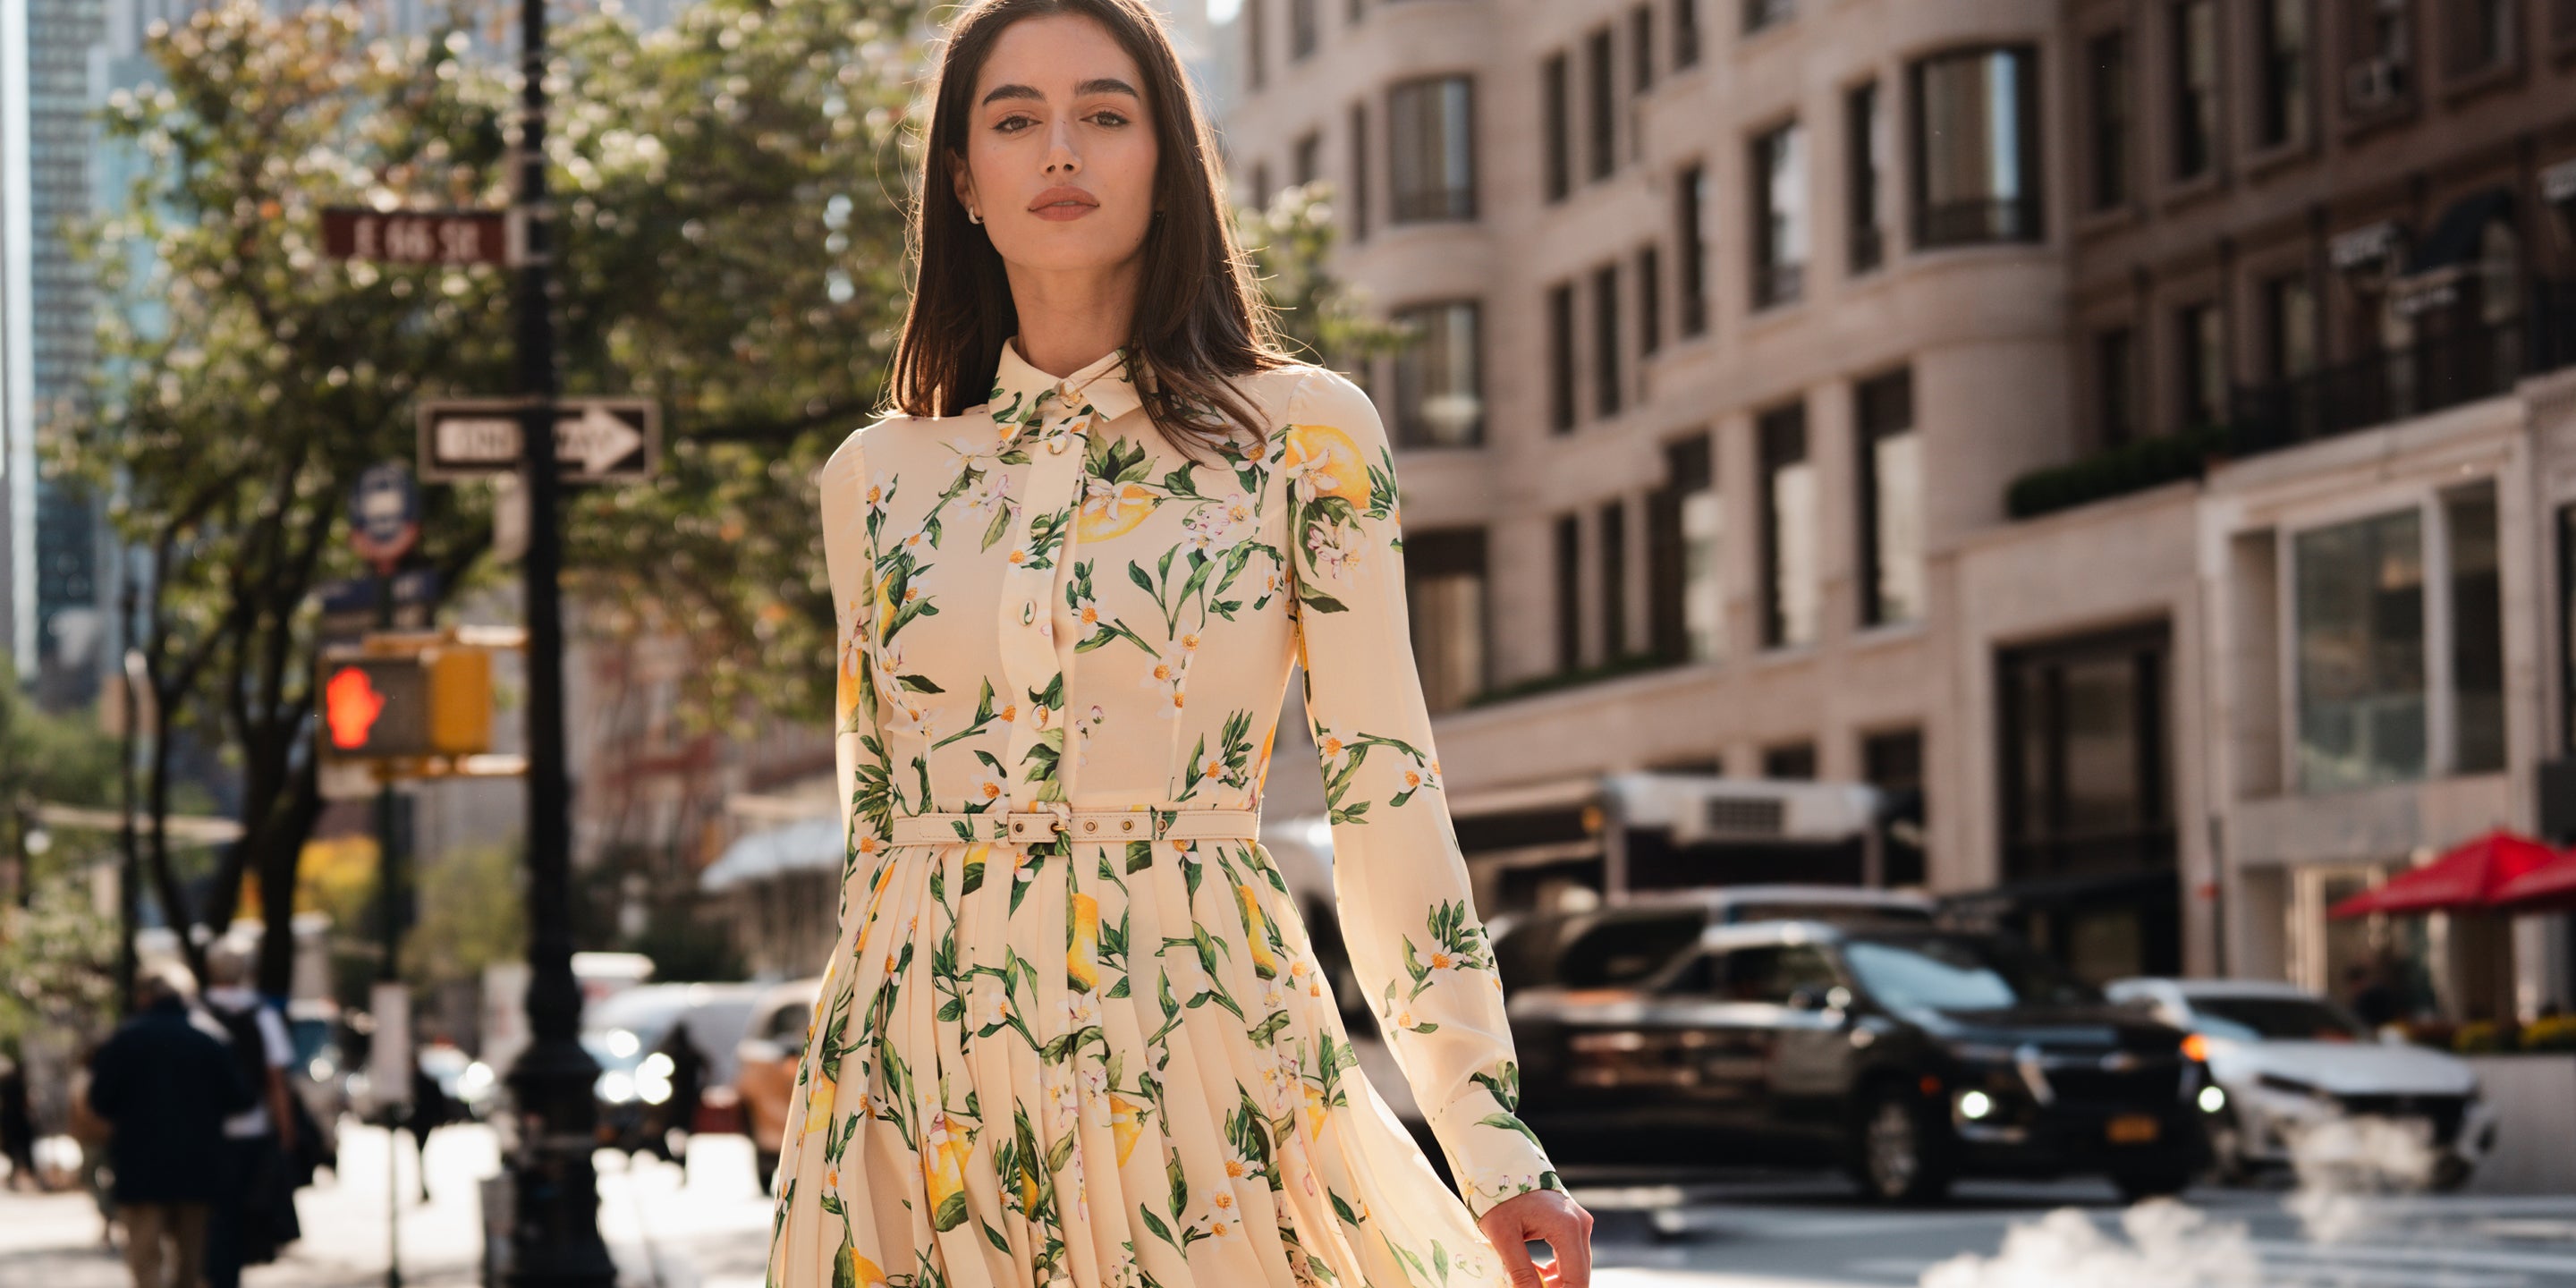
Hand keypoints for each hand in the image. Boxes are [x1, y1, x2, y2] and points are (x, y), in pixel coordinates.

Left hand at [1476, 1188, 1592, 1287]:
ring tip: (1530, 1281)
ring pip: (1576, 1265)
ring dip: (1557, 1280)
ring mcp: (1579, 1221)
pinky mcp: (1572, 1220)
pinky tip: (1537, 1271)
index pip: (1577, 1279)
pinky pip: (1571, 1252)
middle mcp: (1580, 1224)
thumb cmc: (1499, 1194)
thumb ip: (1520, 1271)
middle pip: (1579, 1273)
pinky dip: (1557, 1267)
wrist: (1501, 1162)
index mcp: (1567, 1227)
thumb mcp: (1503, 1236)